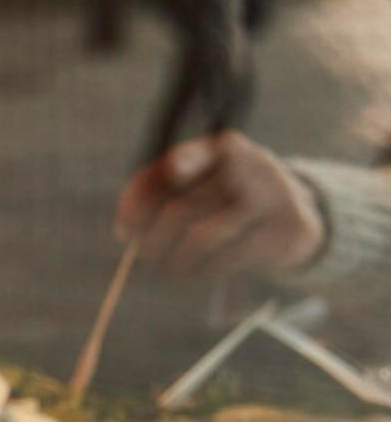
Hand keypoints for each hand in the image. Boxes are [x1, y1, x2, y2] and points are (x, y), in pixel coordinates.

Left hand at [116, 131, 325, 279]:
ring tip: (166, 268)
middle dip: (151, 241)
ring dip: (174, 261)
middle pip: (180, 210)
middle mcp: (252, 165)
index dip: (142, 195)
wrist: (296, 214)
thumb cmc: (229, 198)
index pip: (179, 163)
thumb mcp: (199, 182)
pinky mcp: (287, 230)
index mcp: (225, 147)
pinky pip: (229, 259)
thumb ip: (158, 192)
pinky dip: (203, 272)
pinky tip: (195, 274)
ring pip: (201, 238)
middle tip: (143, 256)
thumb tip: (124, 227)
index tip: (124, 226)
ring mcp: (274, 196)